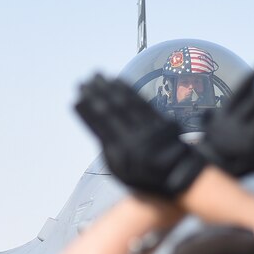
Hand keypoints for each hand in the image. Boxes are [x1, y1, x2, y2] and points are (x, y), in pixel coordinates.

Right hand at [75, 75, 206, 197]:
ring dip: (109, 88)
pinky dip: (128, 90)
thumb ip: (108, 147)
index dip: (86, 110)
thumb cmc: (143, 173)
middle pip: (110, 111)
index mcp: (118, 154)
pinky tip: (118, 81)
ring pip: (124, 104)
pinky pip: (141, 103)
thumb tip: (97, 123)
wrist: (177, 178)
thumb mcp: (120, 169)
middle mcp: (131, 142)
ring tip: (98, 75)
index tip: (77, 96)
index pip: (98, 126)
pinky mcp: (162, 124)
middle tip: (86, 80)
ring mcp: (147, 132)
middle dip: (96, 94)